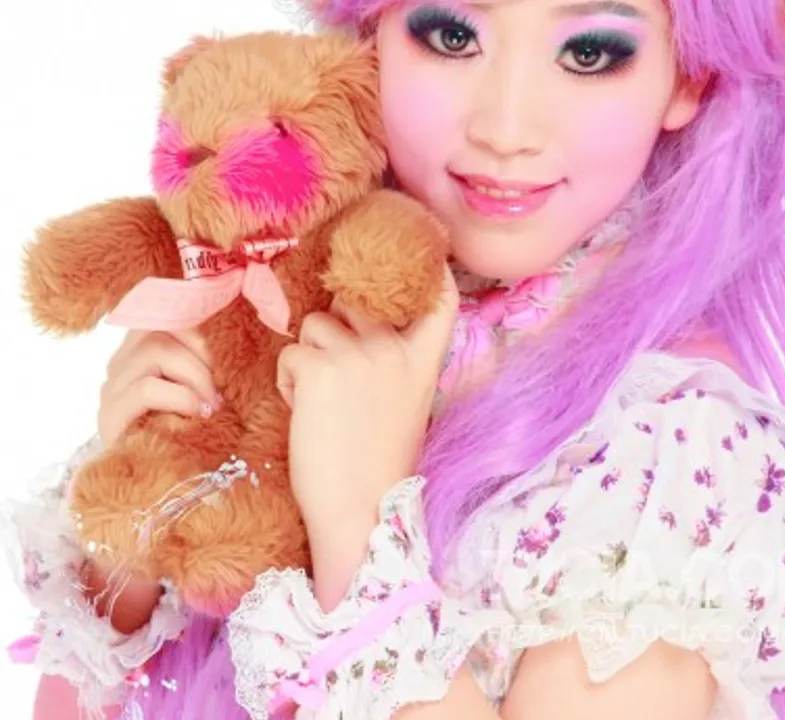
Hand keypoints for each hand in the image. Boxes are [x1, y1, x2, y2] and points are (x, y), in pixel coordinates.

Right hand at [90, 329, 218, 619]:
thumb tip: (274, 328)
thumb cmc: (211, 434)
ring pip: (155, 349)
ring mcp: (114, 386)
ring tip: (217, 401)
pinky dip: (179, 396)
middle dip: (206, 348)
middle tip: (230, 378)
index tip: (239, 347)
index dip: (209, 319)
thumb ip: (232, 359)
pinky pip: (143, 387)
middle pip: (166, 323)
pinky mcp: (109, 416)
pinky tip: (201, 413)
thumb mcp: (226, 389)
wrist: (175, 495)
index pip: (174, 307)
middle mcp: (127, 359)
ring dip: (197, 373)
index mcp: (154, 343)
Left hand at [277, 264, 458, 530]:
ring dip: (308, 360)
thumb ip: (389, 360)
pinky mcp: (320, 367)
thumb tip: (349, 323)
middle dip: (337, 333)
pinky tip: (304, 413)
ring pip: (315, 327)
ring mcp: (360, 353)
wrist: (363, 510)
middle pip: (353, 306)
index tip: (419, 251)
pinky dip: (288, 382)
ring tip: (321, 405)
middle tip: (340, 386)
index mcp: (423, 359)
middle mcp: (395, 347)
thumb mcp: (404, 402)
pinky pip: (290, 354)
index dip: (428, 268)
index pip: (441, 296)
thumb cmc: (378, 463)